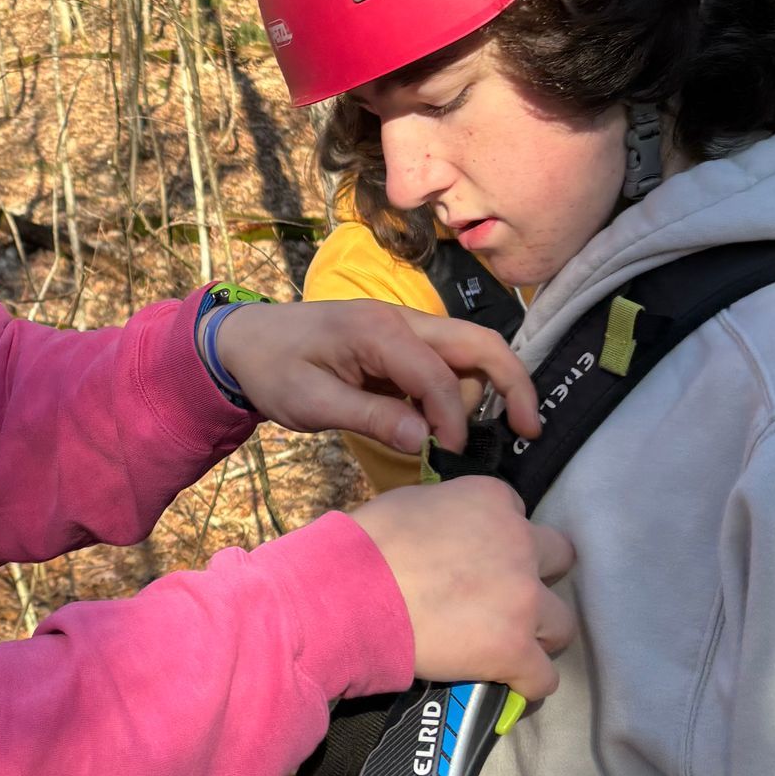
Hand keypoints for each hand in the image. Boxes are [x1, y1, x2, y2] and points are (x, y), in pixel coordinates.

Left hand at [211, 300, 539, 458]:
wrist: (245, 341)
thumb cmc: (273, 368)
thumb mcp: (311, 402)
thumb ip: (371, 418)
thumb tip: (427, 440)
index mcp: (379, 330)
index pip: (439, 373)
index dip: (453, 417)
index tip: (450, 454)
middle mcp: (403, 321)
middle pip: (480, 343)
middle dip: (512, 383)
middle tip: (529, 430)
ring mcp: (406, 330)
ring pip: (469, 353)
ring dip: (484, 391)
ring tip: (478, 437)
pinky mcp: (402, 346)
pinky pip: (446, 365)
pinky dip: (460, 393)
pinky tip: (448, 428)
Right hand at [349, 477, 573, 699]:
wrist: (351, 593)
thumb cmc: (366, 545)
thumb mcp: (411, 503)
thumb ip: (447, 513)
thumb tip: (446, 531)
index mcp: (492, 500)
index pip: (518, 515)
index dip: (499, 540)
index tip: (478, 559)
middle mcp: (520, 543)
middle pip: (558, 560)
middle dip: (536, 578)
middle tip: (504, 598)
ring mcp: (523, 598)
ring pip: (562, 623)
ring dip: (539, 634)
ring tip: (509, 647)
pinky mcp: (514, 649)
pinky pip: (543, 677)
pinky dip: (529, 685)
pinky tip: (511, 687)